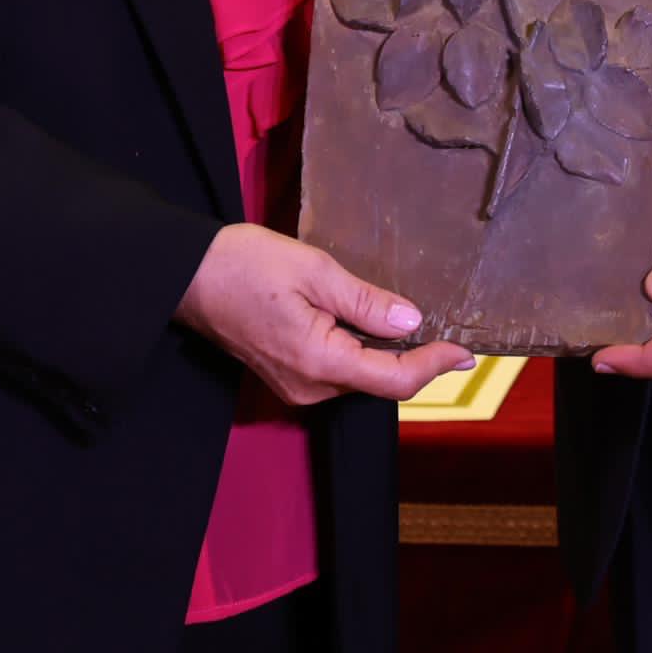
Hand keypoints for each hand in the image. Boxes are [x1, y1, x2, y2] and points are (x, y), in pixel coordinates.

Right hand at [176, 224, 474, 405]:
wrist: (187, 276)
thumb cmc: (243, 265)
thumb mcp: (314, 270)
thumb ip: (365, 301)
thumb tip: (410, 322)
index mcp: (319, 362)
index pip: (395, 379)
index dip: (434, 365)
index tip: (464, 351)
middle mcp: (309, 387)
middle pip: (379, 381)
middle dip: (412, 355)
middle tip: (440, 324)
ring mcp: (295, 385)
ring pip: (359, 376)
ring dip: (384, 351)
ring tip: (400, 315)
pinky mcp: (287, 376)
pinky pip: (337, 369)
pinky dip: (359, 350)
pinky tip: (363, 321)